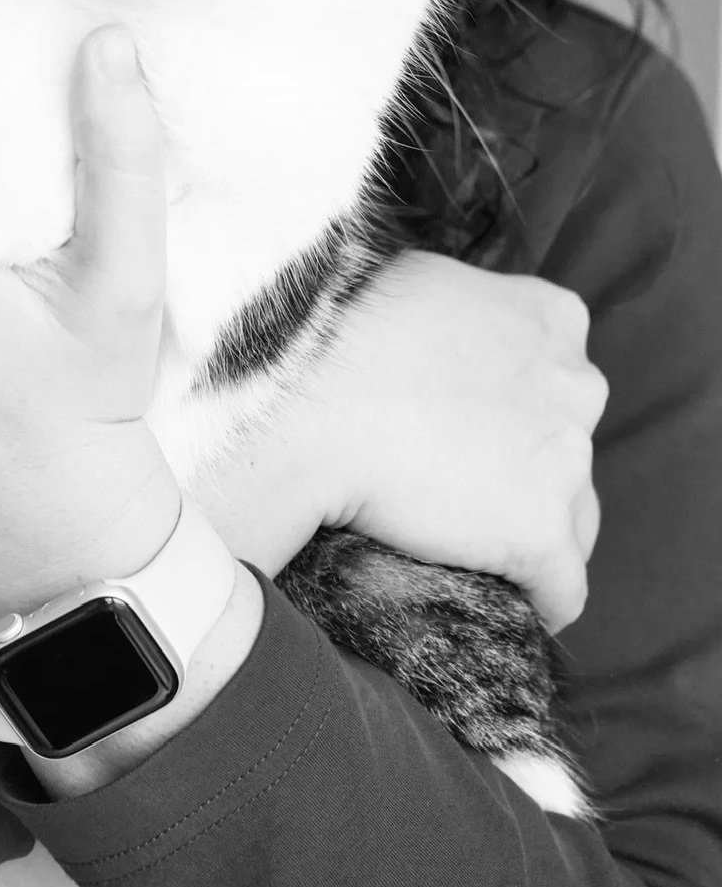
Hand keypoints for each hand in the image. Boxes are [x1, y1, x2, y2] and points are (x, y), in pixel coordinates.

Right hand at [194, 251, 605, 631]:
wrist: (311, 399)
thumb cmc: (343, 330)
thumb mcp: (420, 280)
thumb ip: (460, 307)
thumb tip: (441, 328)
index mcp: (552, 318)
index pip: (557, 376)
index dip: (512, 410)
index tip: (469, 430)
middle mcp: (576, 386)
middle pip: (569, 447)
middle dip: (526, 469)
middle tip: (456, 484)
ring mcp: (565, 463)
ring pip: (573, 519)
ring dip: (531, 534)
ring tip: (474, 549)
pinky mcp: (539, 536)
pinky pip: (562, 590)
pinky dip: (536, 601)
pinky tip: (504, 606)